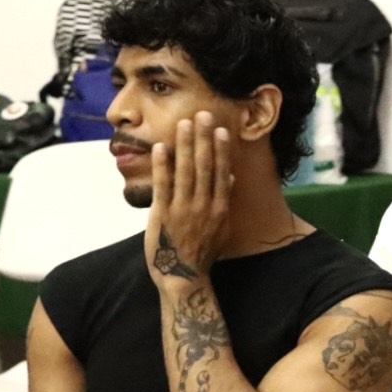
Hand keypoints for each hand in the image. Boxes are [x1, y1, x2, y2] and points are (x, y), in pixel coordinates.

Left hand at [144, 113, 232, 286]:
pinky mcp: (163, 214)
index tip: (220, 130)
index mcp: (220, 209)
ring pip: (185, 171)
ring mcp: (183, 209)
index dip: (220, 150)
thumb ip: (225, 202)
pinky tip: (161, 147)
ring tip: (183, 124)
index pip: (221, 173)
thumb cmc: (202, 253)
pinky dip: (162, 166)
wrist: (184, 277)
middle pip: (205, 166)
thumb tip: (230, 177)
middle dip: (203, 139)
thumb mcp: (221, 228)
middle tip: (202, 115)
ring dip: (184, 146)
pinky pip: (163, 185)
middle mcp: (204, 206)